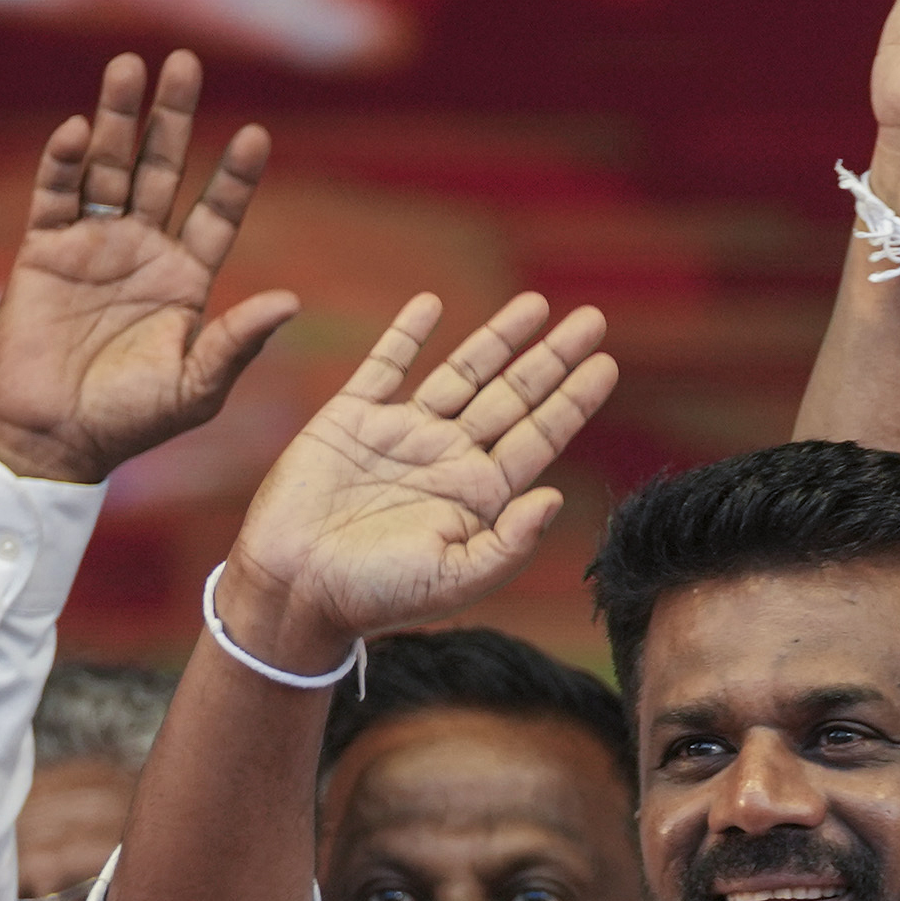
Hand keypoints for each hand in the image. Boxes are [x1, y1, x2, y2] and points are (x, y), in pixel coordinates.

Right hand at [0, 52, 302, 486]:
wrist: (52, 439)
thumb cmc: (130, 421)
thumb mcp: (196, 388)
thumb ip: (237, 342)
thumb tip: (290, 300)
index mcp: (187, 278)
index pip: (218, 212)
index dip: (234, 175)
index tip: (256, 134)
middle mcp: (143, 249)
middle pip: (162, 168)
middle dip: (173, 117)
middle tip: (185, 63)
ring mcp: (92, 243)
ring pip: (109, 167)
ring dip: (118, 117)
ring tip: (129, 66)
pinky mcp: (43, 249)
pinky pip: (56, 194)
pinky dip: (65, 161)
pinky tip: (80, 130)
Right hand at [217, 292, 617, 666]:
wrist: (293, 590)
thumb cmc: (375, 597)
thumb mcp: (454, 580)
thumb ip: (509, 543)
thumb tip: (555, 497)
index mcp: (478, 496)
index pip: (539, 436)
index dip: (573, 400)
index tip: (607, 363)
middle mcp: (448, 458)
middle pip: (513, 395)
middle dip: (552, 358)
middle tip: (593, 320)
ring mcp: (401, 435)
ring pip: (462, 373)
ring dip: (497, 338)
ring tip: (537, 303)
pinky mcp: (350, 420)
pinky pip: (385, 366)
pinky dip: (407, 334)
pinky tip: (432, 304)